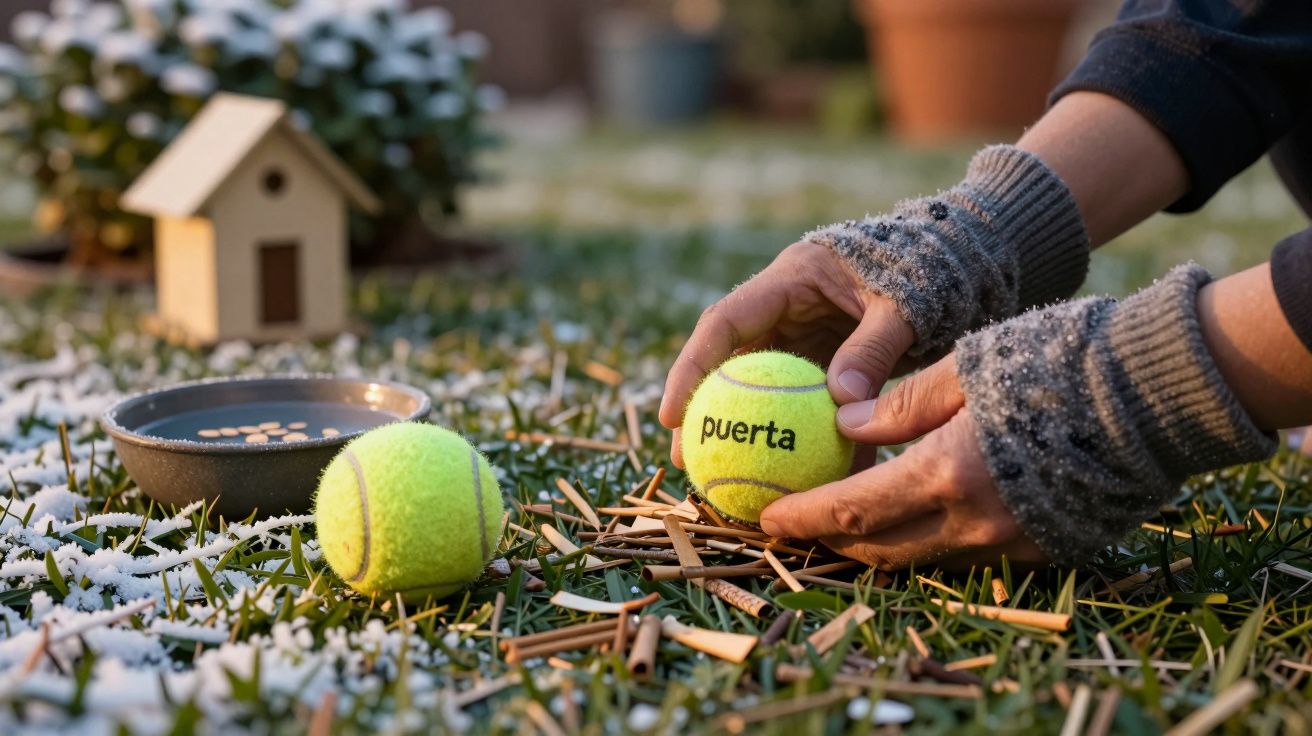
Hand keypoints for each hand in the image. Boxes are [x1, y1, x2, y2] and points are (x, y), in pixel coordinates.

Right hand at [658, 241, 915, 466]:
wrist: (963, 259)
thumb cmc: (933, 268)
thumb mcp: (905, 305)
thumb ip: (873, 349)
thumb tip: (841, 405)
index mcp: (792, 277)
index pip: (725, 323)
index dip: (691, 367)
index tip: (672, 415)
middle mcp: (789, 306)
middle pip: (729, 361)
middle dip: (703, 411)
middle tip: (686, 460)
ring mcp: (807, 333)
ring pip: (762, 387)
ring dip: (746, 431)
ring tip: (728, 480)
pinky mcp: (830, 358)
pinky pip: (805, 401)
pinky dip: (803, 436)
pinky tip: (800, 481)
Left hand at [759, 355, 1046, 568]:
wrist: (1158, 393)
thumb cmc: (1057, 362)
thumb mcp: (965, 367)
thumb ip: (899, 404)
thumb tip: (843, 420)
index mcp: (946, 473)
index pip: (851, 511)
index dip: (802, 518)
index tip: (764, 516)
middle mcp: (976, 521)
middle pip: (880, 548)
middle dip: (830, 541)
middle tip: (795, 524)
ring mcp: (1014, 542)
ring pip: (923, 556)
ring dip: (878, 544)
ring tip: (845, 521)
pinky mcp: (1045, 546)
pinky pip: (969, 554)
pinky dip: (930, 538)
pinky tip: (916, 513)